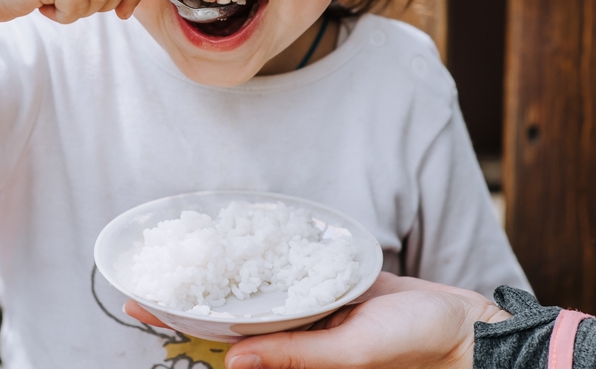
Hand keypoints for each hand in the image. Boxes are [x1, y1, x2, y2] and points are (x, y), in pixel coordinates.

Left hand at [124, 273, 510, 368]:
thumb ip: (296, 356)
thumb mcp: (350, 352)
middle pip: (227, 313)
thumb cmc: (410, 346)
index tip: (139, 306)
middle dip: (186, 295)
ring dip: (217, 274)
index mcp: (290, 354)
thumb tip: (235, 360)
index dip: (178, 325)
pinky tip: (239, 239)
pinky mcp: (326, 284)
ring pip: (252, 291)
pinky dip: (260, 257)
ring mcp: (307, 306)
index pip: (221, 342)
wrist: (457, 323)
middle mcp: (292, 331)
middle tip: (146, 270)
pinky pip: (286, 270)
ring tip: (181, 252)